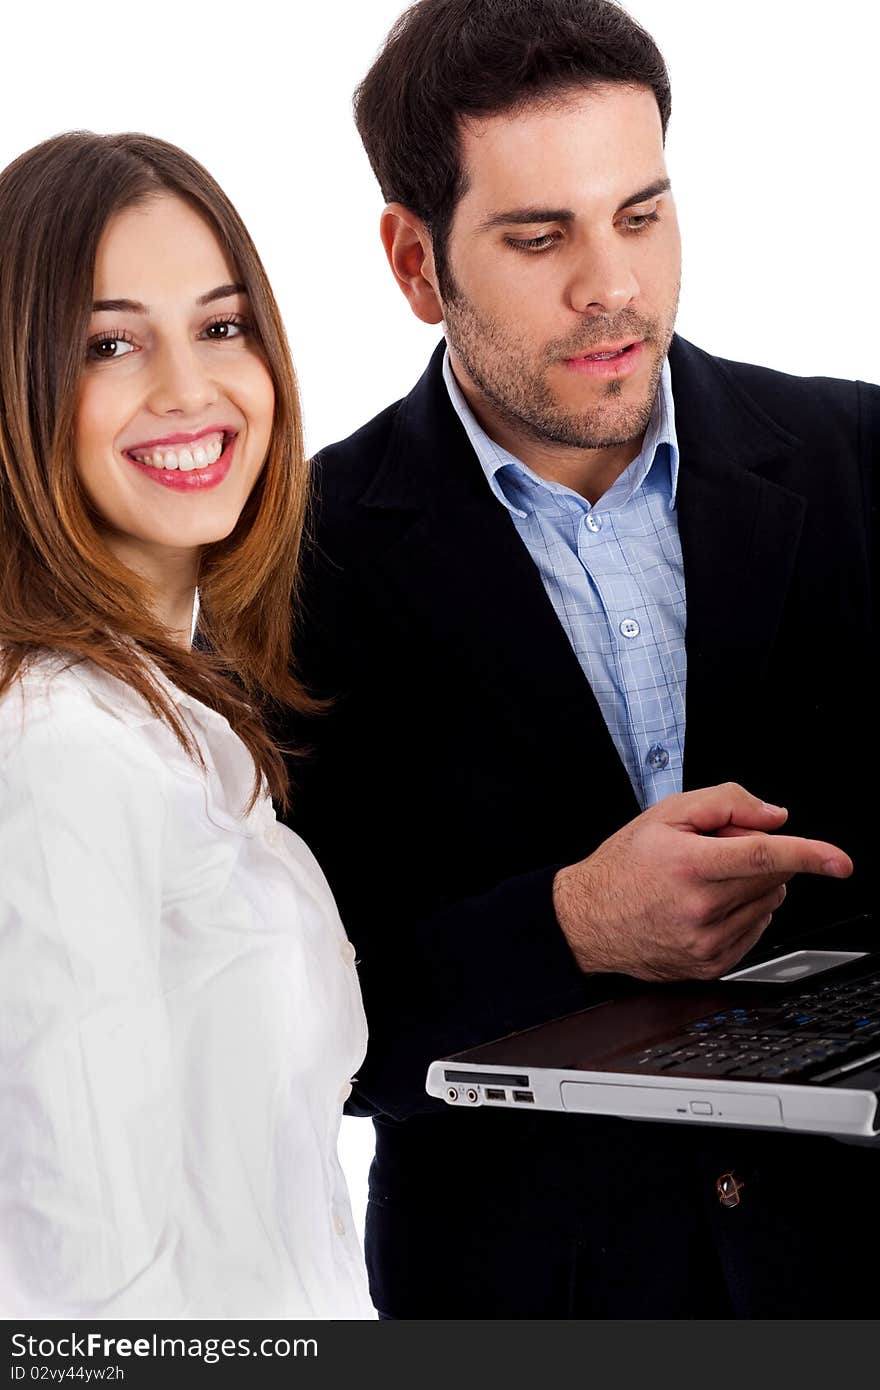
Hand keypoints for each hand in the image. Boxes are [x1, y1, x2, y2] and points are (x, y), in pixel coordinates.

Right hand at [552, 782, 852, 981]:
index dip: (809, 855)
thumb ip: (724, 803)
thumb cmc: (624, 866)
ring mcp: (706, 941)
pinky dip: (746, 911)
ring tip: (708, 879)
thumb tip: (774, 817)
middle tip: (720, 851)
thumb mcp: (664, 814)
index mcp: (689, 865)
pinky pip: (756, 930)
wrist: (588, 921)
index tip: (840, 862)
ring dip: (755, 885)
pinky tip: (710, 904)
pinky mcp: (711, 964)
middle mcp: (700, 908)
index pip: (762, 855)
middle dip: (761, 855)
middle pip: (771, 876)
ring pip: (768, 903)